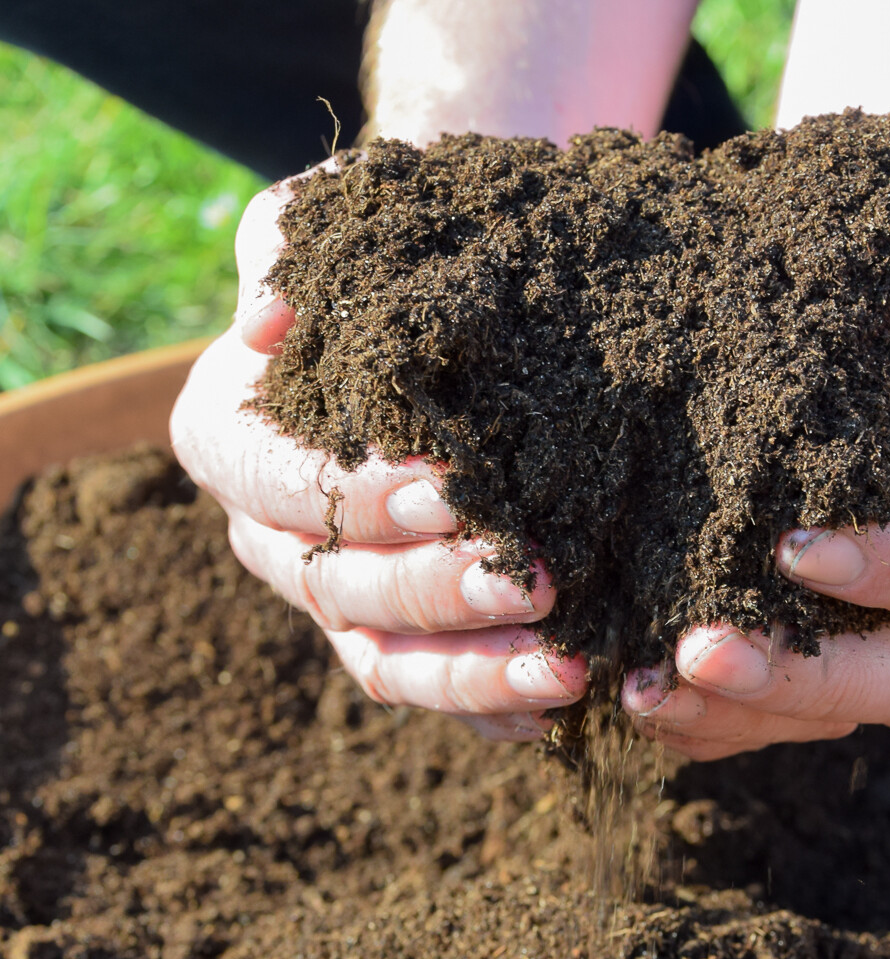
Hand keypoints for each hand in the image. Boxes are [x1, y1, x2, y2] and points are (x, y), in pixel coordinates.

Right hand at [170, 175, 588, 740]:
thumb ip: (291, 254)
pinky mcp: (400, 637)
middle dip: (439, 590)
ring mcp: (338, 599)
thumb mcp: (332, 227)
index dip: (360, 494)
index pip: (278, 483)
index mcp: (231, 441)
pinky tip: (562, 703)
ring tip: (565, 669)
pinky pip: (435, 692)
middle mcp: (275, 538)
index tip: (450, 488)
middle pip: (341, 586)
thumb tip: (267, 325)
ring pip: (387, 662)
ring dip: (475, 673)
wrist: (447, 319)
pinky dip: (494, 707)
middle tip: (534, 580)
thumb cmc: (387, 269)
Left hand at [622, 185, 889, 760]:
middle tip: (697, 654)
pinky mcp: (836, 643)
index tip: (793, 547)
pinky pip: (781, 710)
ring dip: (741, 711)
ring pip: (835, 708)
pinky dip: (714, 718)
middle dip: (804, 676)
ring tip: (642, 690)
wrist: (885, 296)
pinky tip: (634, 694)